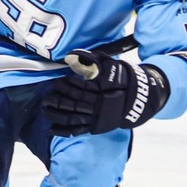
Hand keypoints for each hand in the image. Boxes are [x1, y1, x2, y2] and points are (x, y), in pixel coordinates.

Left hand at [42, 50, 170, 136]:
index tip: (59, 82)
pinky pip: (78, 130)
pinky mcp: (95, 127)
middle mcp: (98, 105)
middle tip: (48, 94)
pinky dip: (64, 131)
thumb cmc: (124, 81)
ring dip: (57, 113)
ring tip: (46, 108)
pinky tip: (52, 129)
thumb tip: (75, 55)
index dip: (68, 85)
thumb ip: (95, 61)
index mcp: (103, 90)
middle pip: (74, 102)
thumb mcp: (113, 66)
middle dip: (59, 99)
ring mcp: (96, 118)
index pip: (82, 88)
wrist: (140, 101)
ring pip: (73, 117)